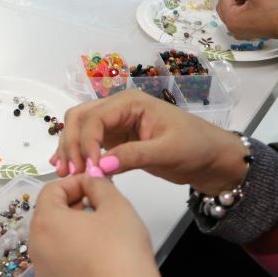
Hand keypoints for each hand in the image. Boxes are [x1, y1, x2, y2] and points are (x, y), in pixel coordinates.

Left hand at [30, 173, 164, 276]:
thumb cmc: (122, 250)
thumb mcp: (117, 206)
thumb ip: (99, 185)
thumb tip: (91, 180)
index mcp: (45, 220)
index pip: (52, 190)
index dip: (75, 182)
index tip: (97, 186)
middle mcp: (35, 245)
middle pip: (48, 215)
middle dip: (72, 206)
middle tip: (100, 207)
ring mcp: (42, 271)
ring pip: (52, 239)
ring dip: (71, 230)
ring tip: (100, 232)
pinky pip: (58, 262)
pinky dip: (72, 254)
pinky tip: (97, 259)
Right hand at [51, 90, 247, 194]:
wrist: (211, 159)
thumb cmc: (195, 147)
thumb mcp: (167, 151)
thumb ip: (133, 156)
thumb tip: (100, 166)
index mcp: (130, 102)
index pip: (95, 118)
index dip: (86, 143)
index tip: (88, 169)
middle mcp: (118, 108)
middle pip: (80, 118)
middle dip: (71, 143)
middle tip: (70, 172)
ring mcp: (115, 123)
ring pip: (79, 129)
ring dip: (69, 148)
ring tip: (65, 174)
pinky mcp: (116, 139)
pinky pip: (88, 142)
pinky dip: (77, 153)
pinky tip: (69, 168)